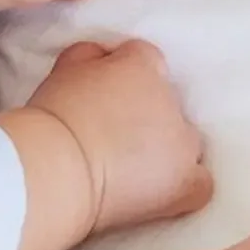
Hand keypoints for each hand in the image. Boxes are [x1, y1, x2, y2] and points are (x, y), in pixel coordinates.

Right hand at [26, 40, 211, 233]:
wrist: (55, 168)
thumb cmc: (51, 118)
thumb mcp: (63, 70)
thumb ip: (88, 57)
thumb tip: (100, 57)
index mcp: (143, 65)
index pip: (142, 59)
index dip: (120, 76)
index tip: (99, 93)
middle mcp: (172, 100)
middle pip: (166, 102)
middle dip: (143, 114)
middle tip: (108, 133)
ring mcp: (184, 143)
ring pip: (183, 140)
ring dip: (162, 149)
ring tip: (127, 167)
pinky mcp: (185, 183)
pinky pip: (198, 182)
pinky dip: (183, 186)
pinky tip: (159, 192)